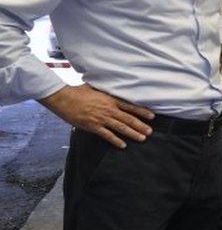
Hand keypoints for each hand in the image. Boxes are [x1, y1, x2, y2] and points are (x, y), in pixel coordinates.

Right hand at [40, 84, 154, 147]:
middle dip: (141, 125)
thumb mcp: (95, 87)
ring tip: (142, 138)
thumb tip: (112, 84)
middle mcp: (108, 109)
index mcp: (110, 99)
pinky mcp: (92, 126)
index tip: (152, 116)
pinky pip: (106, 135)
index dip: (142, 111)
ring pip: (120, 127)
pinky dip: (115, 140)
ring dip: (132, 133)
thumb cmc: (78, 91)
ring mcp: (101, 118)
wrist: (63, 98)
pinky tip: (123, 145)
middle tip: (150, 131)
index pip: (130, 106)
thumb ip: (105, 89)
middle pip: (128, 118)